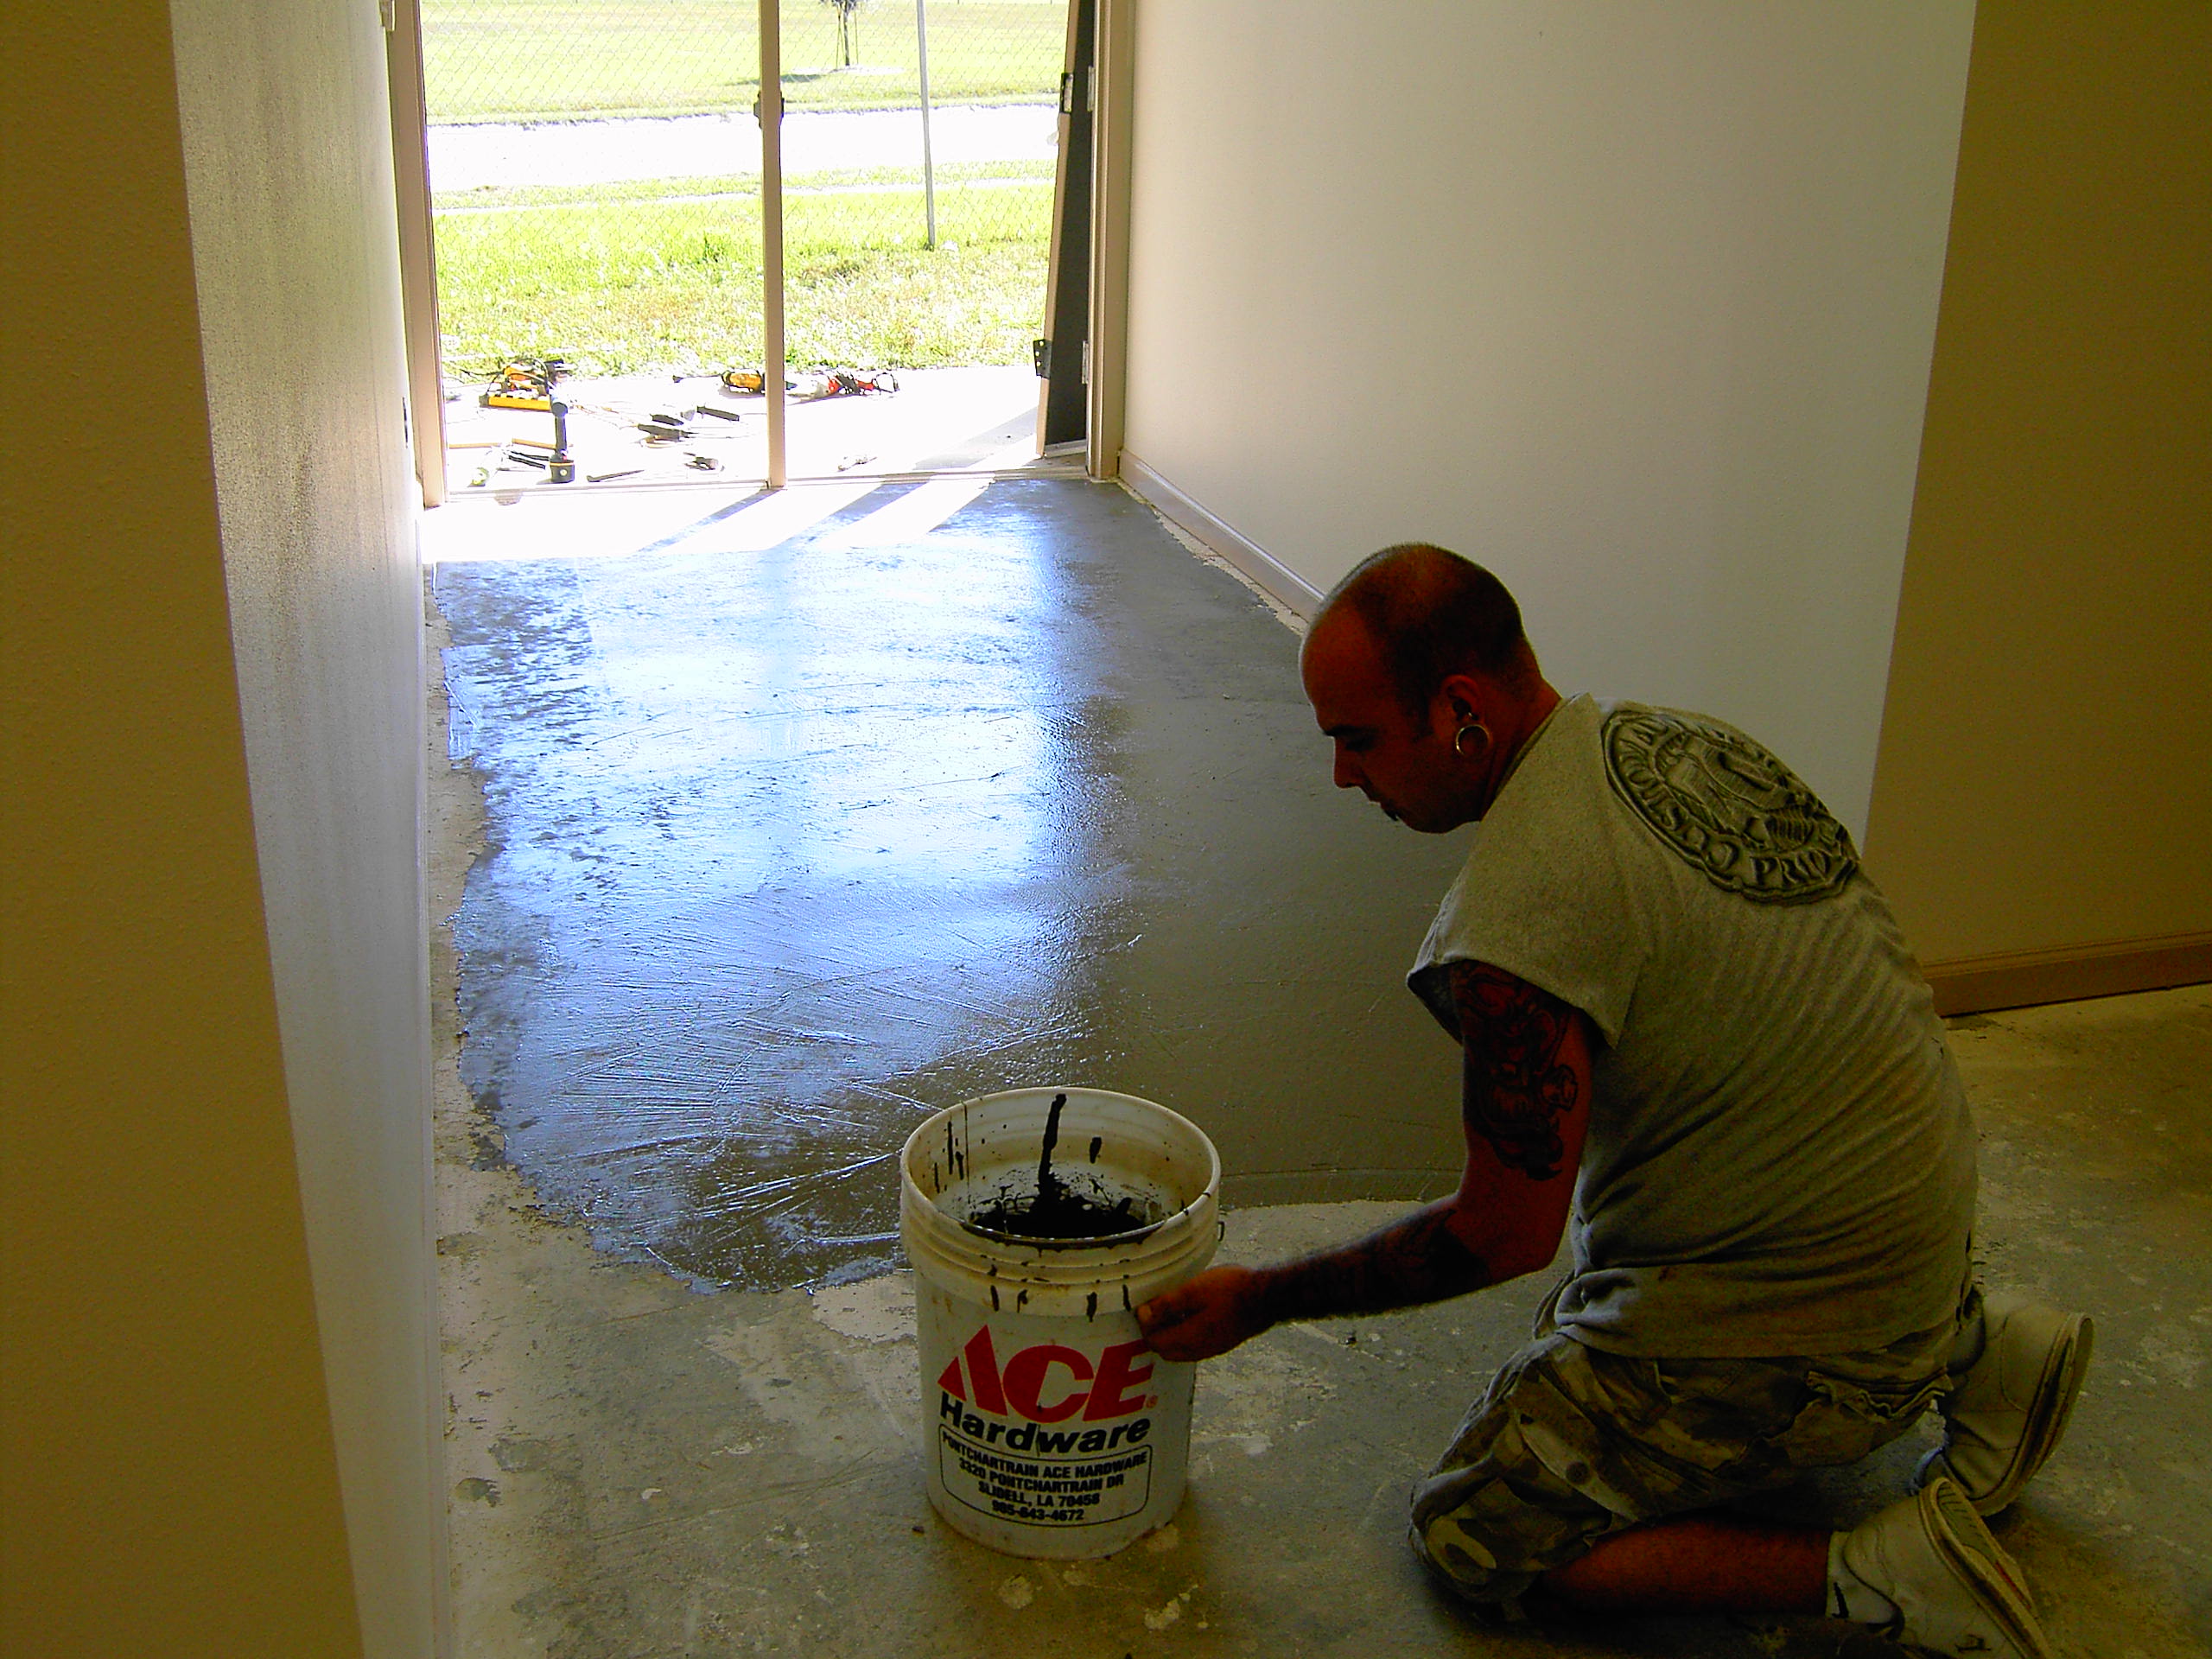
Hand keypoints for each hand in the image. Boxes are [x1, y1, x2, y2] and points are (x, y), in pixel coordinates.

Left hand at [1135, 1265, 1272, 1361]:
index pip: (1155, 1342)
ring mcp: (1213, 1349)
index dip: (1146, 1325)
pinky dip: (1186, 1335)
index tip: (1145, 1306)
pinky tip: (1192, 1314)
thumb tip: (1145, 1314)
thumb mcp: (1194, 1290)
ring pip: (1182, 1350)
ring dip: (1171, 1335)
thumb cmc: (1232, 1290)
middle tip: (1154, 1310)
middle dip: (1156, 1333)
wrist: (1267, 1297)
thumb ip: (1167, 1304)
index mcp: (1190, 1339)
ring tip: (1172, 1310)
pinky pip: (1196, 1346)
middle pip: (1167, 1351)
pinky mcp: (1223, 1343)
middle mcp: (1200, 1350)